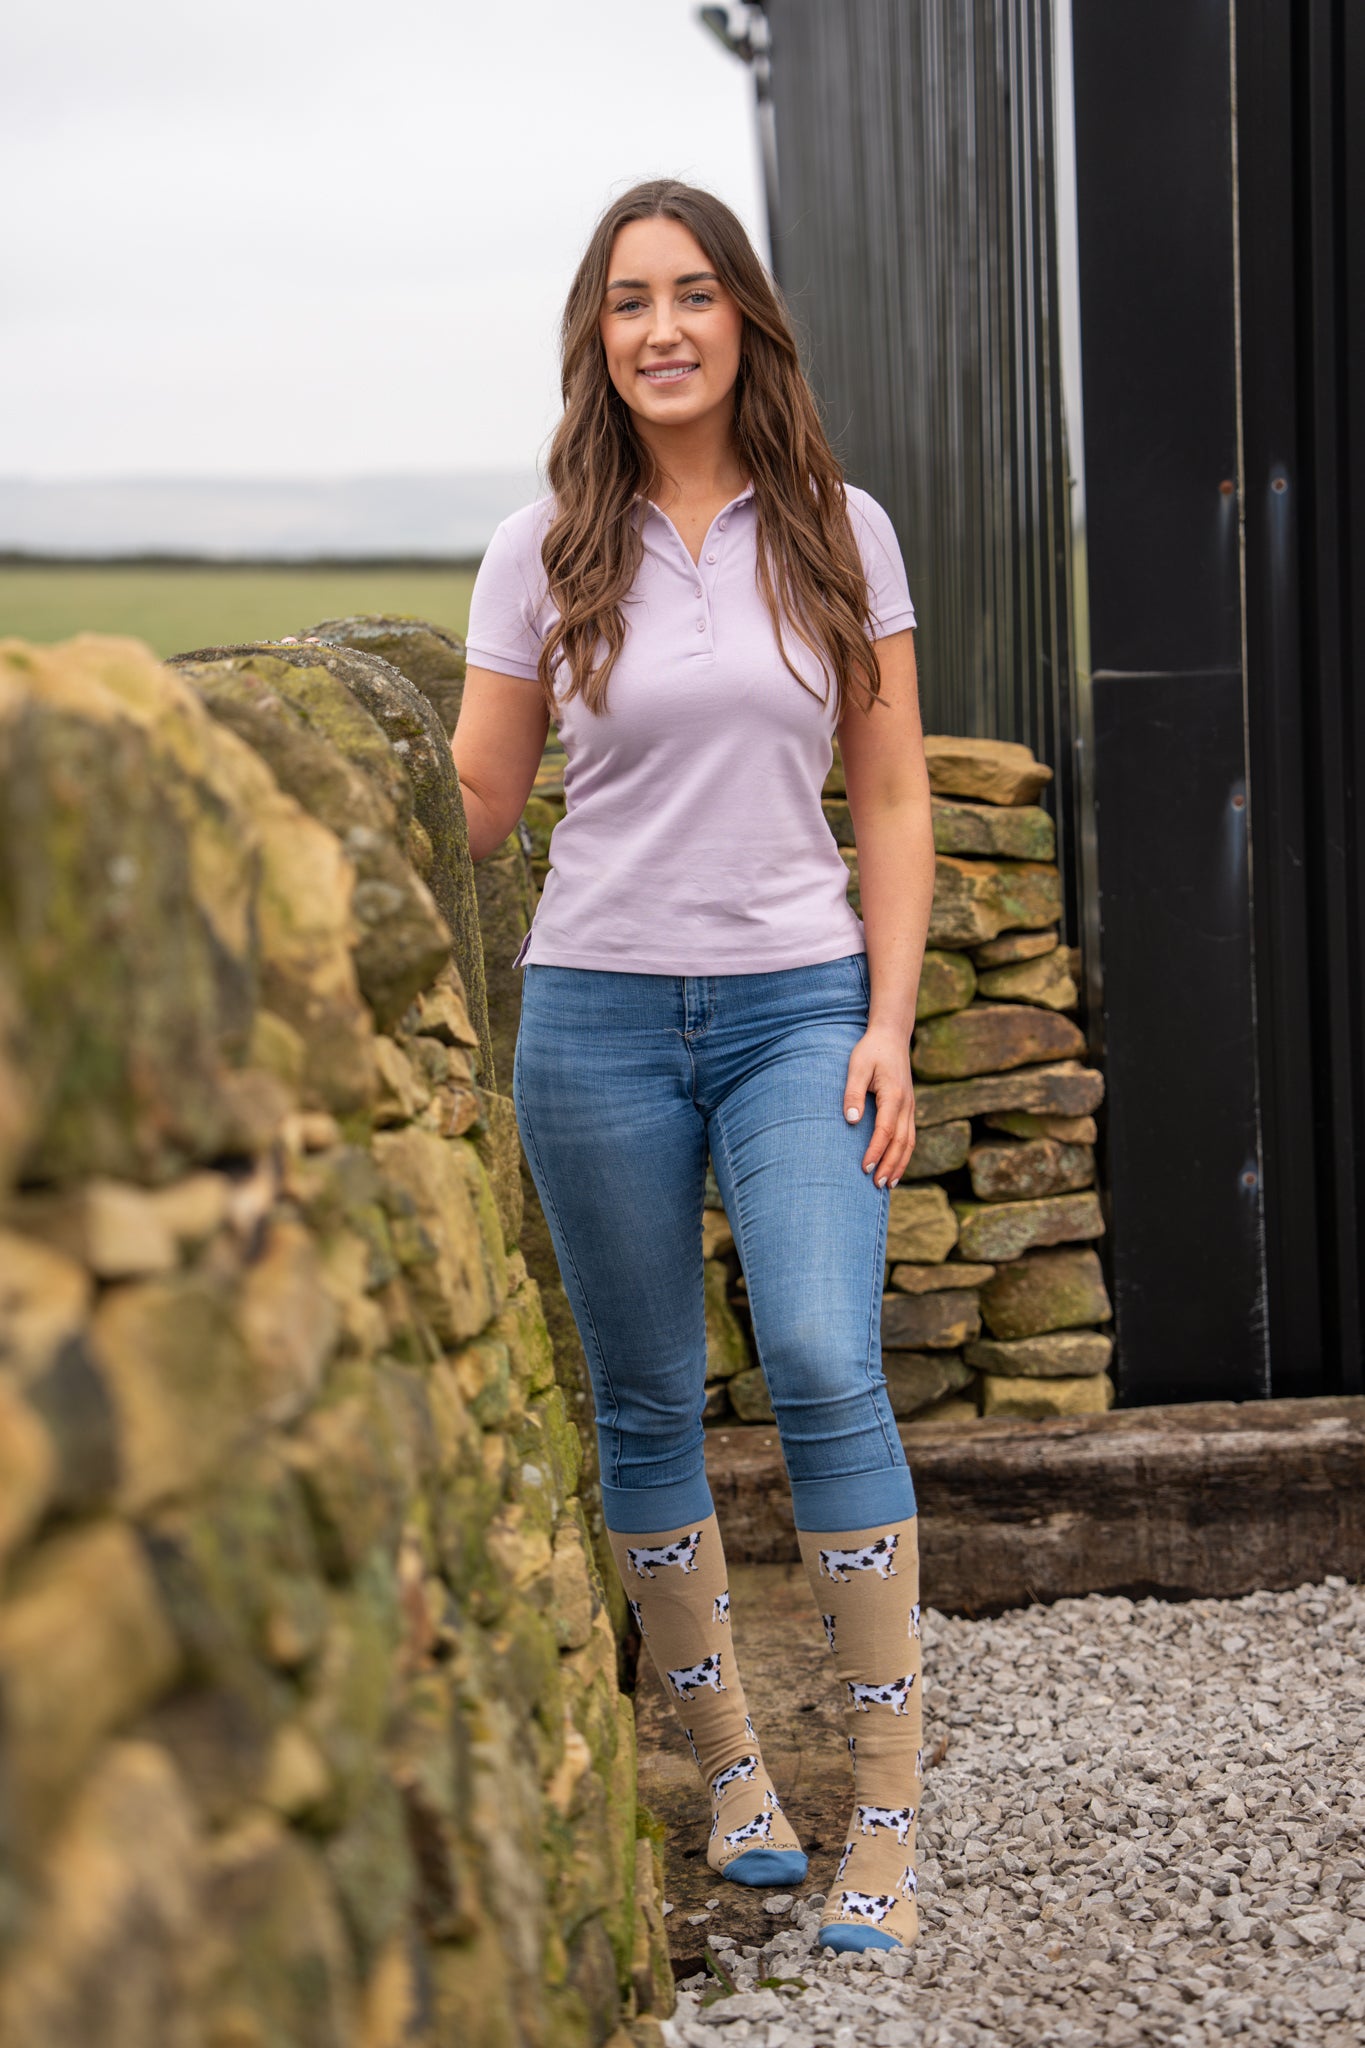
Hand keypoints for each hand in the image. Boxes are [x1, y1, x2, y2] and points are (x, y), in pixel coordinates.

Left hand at [843, 1024, 916, 1187]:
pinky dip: (904, 1154)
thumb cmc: (871, 1051)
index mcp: (894, 1095)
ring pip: (910, 1142)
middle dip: (890, 1165)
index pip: (885, 1131)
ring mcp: (911, 1107)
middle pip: (901, 1142)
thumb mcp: (857, 1066)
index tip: (864, 1167)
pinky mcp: (909, 1108)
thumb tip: (851, 1119)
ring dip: (900, 1164)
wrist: (892, 1036)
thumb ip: (853, 1092)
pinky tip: (895, 1166)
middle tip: (876, 1185)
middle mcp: (907, 1104)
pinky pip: (910, 1136)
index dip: (876, 1151)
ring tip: (888, 1184)